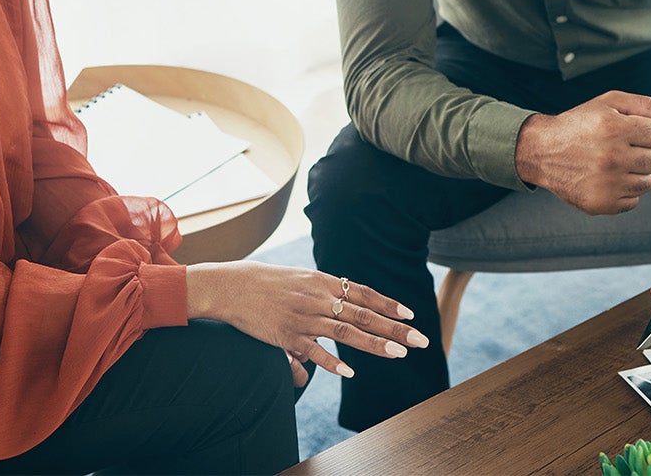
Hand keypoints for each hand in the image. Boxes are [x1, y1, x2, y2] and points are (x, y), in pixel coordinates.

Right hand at [185, 261, 427, 378]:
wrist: (230, 285)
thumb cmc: (265, 281)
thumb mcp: (299, 278)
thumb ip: (323, 289)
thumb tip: (344, 298)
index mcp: (322, 281)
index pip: (363, 293)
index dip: (388, 303)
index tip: (410, 314)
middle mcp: (317, 298)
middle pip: (363, 314)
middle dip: (394, 328)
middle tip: (419, 340)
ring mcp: (303, 317)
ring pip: (345, 332)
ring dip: (374, 344)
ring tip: (398, 354)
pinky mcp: (286, 336)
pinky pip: (313, 352)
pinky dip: (332, 362)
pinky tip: (349, 372)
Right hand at [514, 91, 650, 214]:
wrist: (541, 150)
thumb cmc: (577, 124)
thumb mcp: (608, 104)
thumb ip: (645, 106)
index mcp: (614, 128)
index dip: (642, 132)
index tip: (623, 132)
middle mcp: (611, 157)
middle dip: (641, 153)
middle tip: (616, 148)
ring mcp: (606, 183)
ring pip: (647, 183)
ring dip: (634, 173)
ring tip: (610, 164)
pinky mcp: (601, 203)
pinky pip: (633, 202)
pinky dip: (623, 191)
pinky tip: (604, 179)